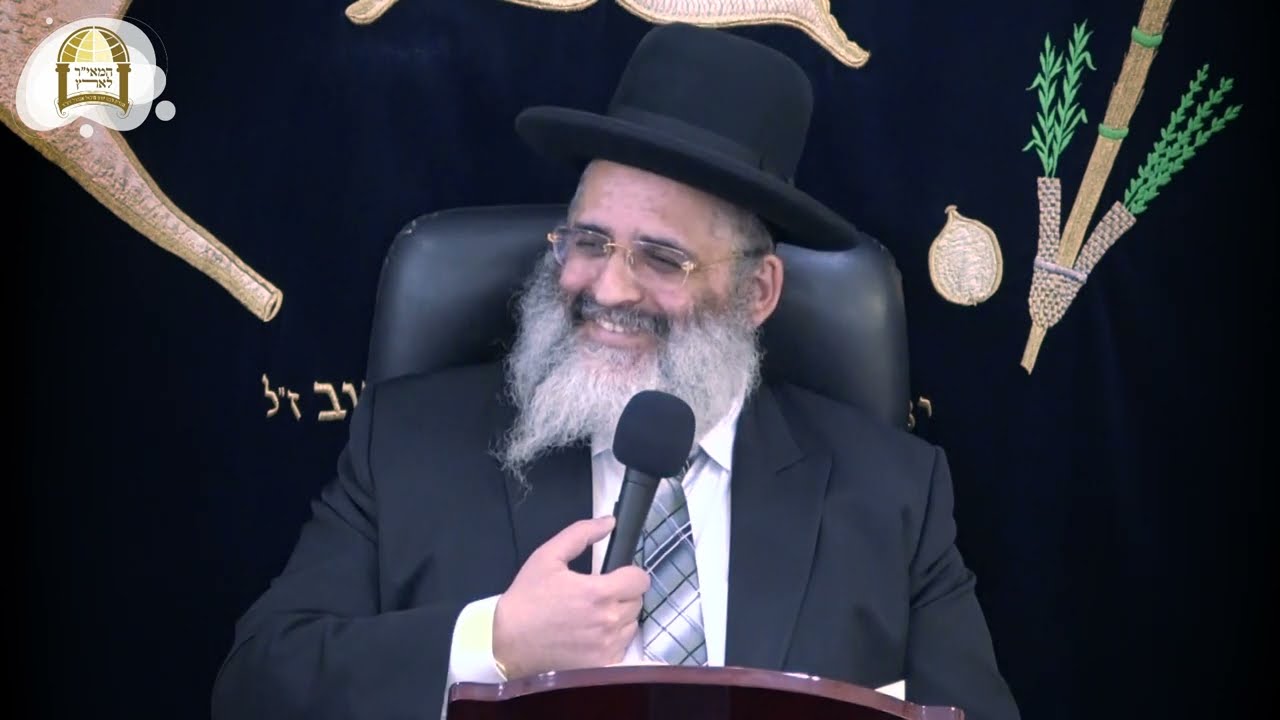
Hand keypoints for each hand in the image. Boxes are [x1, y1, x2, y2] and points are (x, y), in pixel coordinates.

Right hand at [493, 516, 648, 677]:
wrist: (507, 644)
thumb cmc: (527, 599)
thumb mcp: (547, 557)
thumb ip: (580, 534)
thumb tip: (610, 522)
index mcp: (598, 592)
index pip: (640, 580)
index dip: (630, 573)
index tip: (615, 575)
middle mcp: (609, 621)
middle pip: (637, 601)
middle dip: (623, 594)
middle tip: (598, 594)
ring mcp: (607, 646)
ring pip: (632, 624)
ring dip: (620, 617)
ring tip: (594, 615)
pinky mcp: (603, 665)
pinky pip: (622, 647)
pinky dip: (613, 640)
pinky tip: (592, 635)